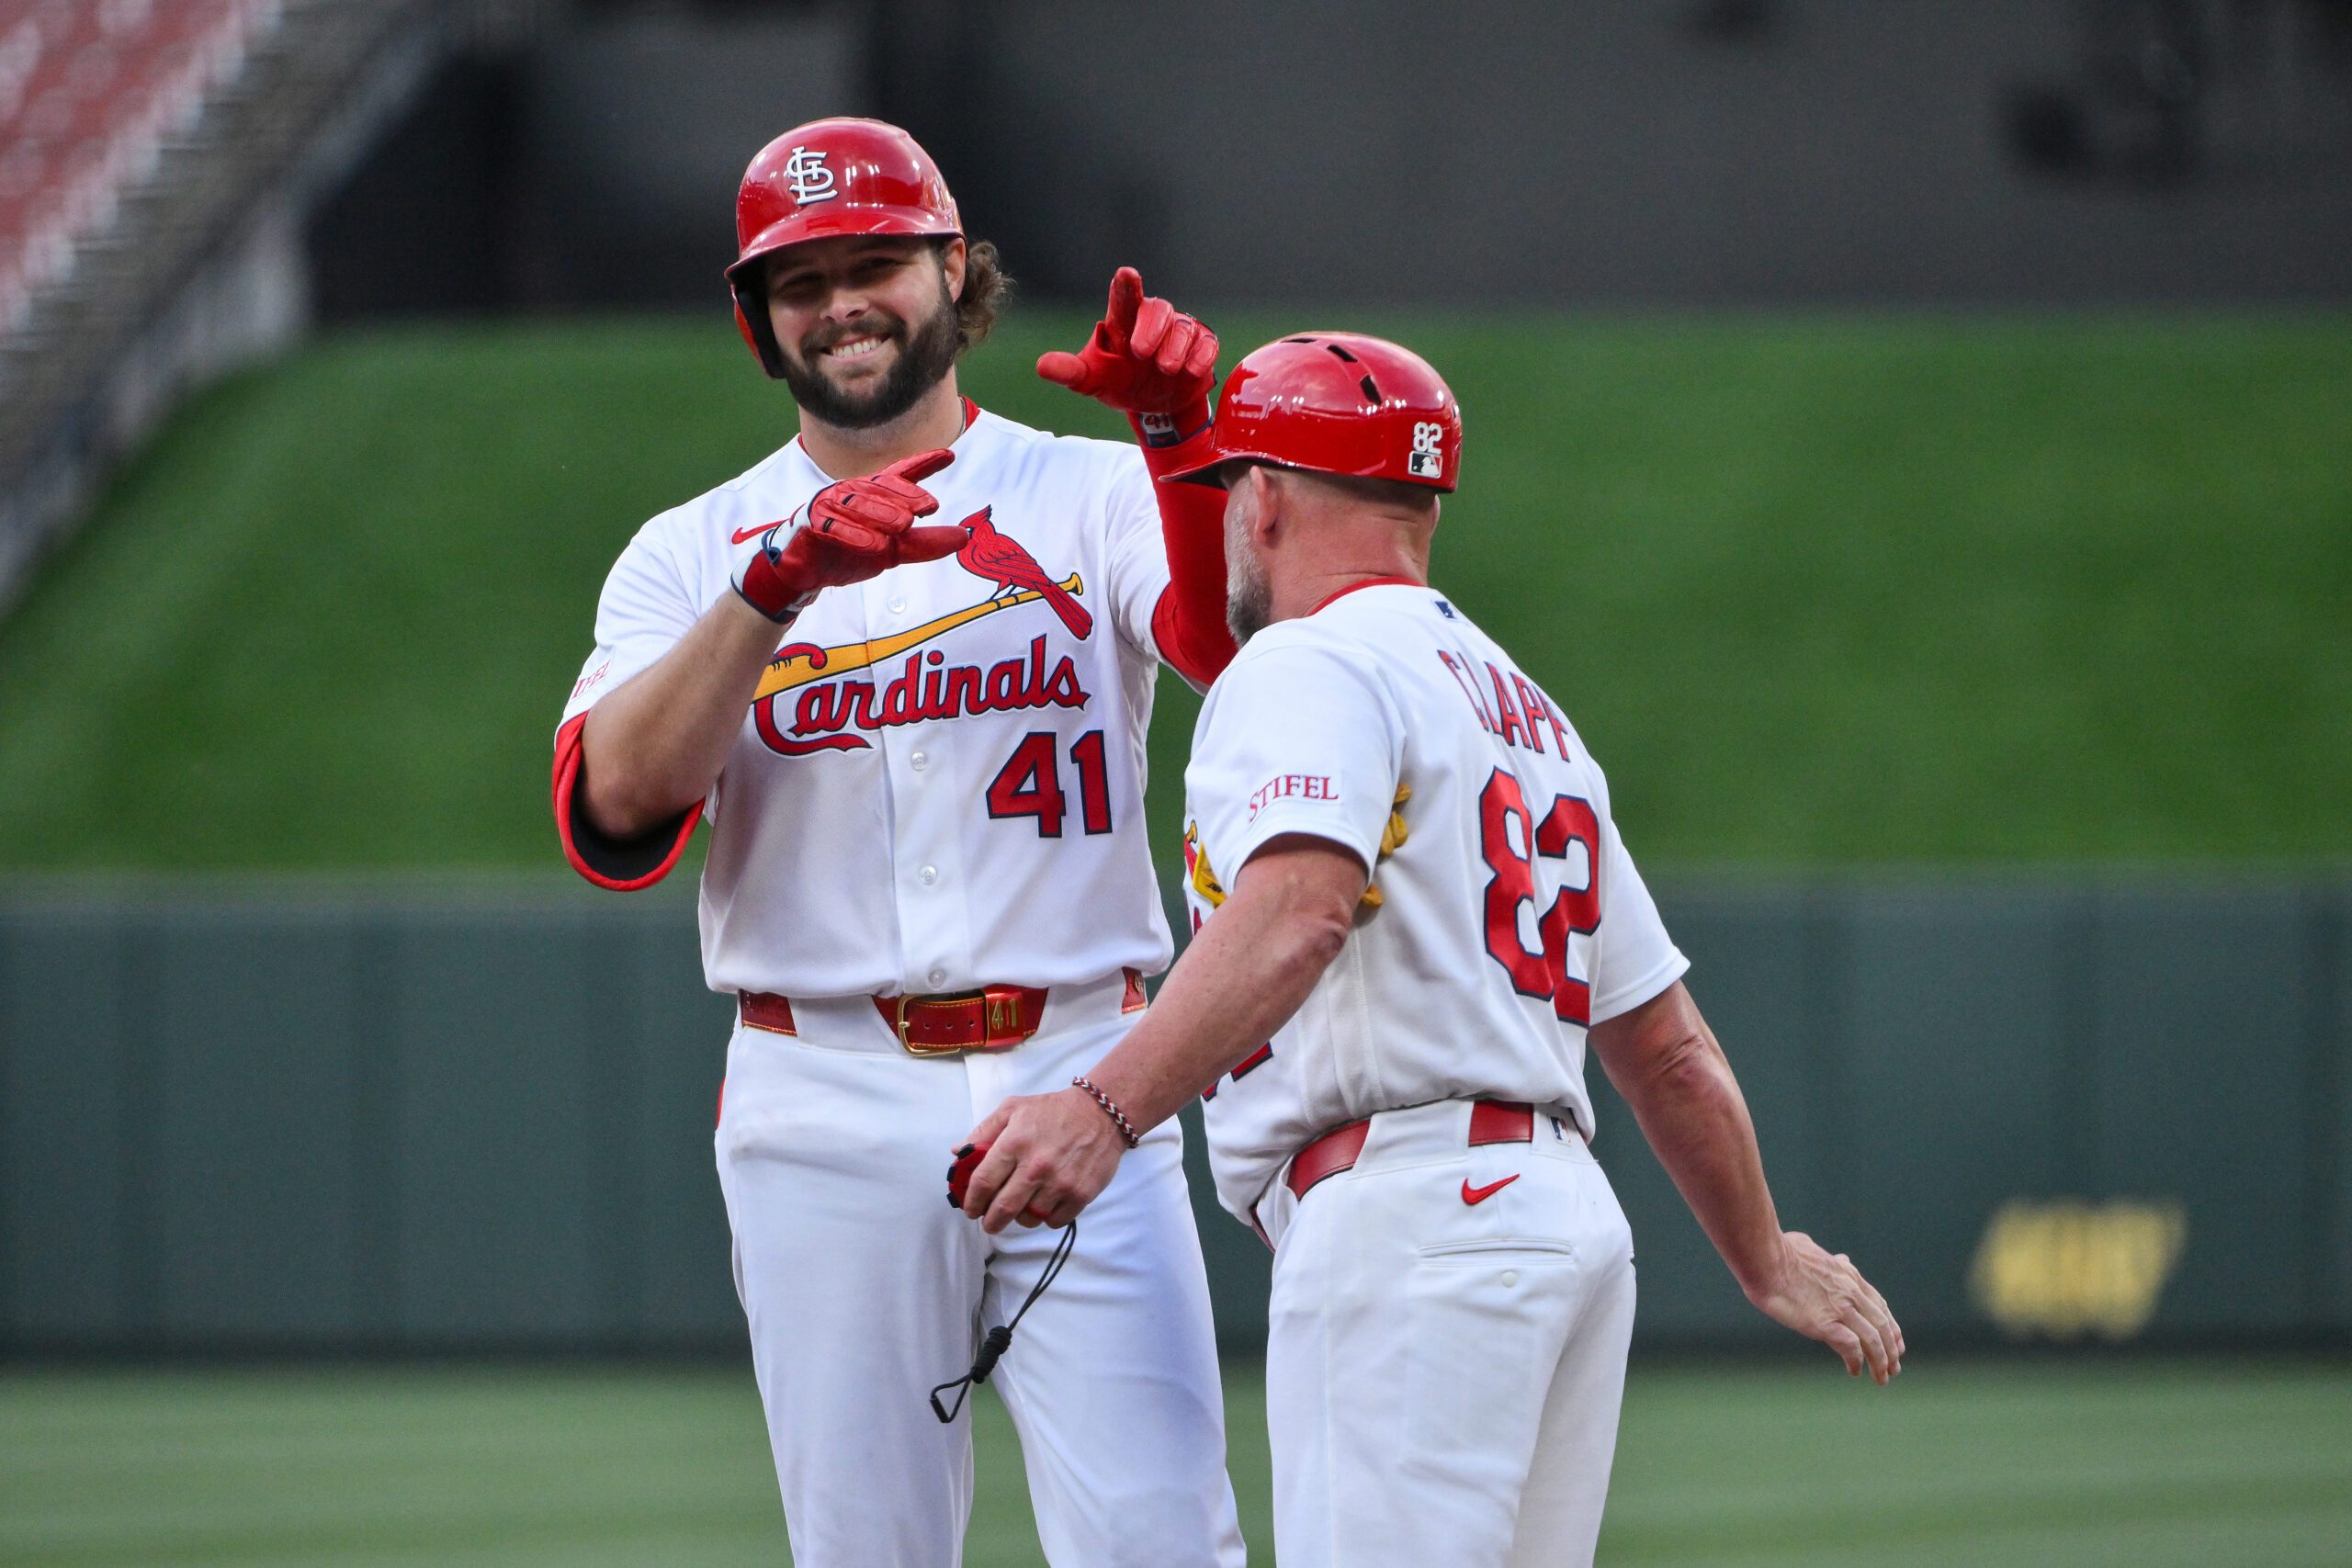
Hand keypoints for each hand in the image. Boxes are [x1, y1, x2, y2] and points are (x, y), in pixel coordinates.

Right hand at [733, 448, 967, 620]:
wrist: (803, 571)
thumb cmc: (848, 552)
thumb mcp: (894, 551)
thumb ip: (925, 543)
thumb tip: (964, 537)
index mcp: (873, 495)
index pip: (900, 474)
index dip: (923, 463)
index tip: (949, 455)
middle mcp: (852, 493)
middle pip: (881, 487)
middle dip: (906, 494)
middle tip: (931, 506)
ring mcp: (829, 504)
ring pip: (857, 503)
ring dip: (882, 513)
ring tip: (906, 524)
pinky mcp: (810, 523)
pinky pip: (832, 525)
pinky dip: (853, 535)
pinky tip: (875, 545)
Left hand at [956, 1087, 1128, 1233]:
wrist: (1101, 1113)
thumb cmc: (1054, 1110)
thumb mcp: (1013, 1108)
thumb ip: (984, 1131)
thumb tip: (959, 1153)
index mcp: (1015, 1142)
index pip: (983, 1182)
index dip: (971, 1201)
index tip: (970, 1208)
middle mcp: (1036, 1165)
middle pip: (1002, 1209)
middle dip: (990, 1221)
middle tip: (989, 1222)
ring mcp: (1059, 1182)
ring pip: (1028, 1219)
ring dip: (1020, 1218)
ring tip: (1022, 1207)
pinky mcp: (1080, 1194)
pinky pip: (1054, 1221)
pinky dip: (1046, 1218)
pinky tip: (1046, 1204)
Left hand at [1035, 267, 1218, 431]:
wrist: (1154, 405)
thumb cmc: (1120, 381)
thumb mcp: (1093, 380)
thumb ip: (1071, 372)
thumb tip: (1041, 367)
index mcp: (1125, 321)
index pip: (1125, 297)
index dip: (1126, 285)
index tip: (1127, 274)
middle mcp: (1154, 321)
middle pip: (1158, 309)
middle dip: (1151, 329)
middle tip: (1141, 353)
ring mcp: (1180, 333)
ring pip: (1183, 327)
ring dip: (1175, 348)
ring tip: (1166, 369)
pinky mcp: (1201, 347)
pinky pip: (1206, 344)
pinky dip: (1200, 356)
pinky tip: (1191, 371)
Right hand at [1745, 1231, 1904, 1384]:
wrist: (1764, 1259)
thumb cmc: (1777, 1250)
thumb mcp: (1806, 1245)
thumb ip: (1819, 1255)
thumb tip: (1820, 1250)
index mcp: (1848, 1275)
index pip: (1880, 1305)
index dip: (1891, 1326)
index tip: (1896, 1342)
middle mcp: (1851, 1292)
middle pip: (1882, 1325)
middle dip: (1892, 1349)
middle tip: (1893, 1368)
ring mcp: (1840, 1308)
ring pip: (1873, 1340)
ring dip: (1881, 1362)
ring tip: (1881, 1378)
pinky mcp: (1825, 1323)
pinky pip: (1851, 1348)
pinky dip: (1856, 1361)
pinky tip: (1853, 1370)